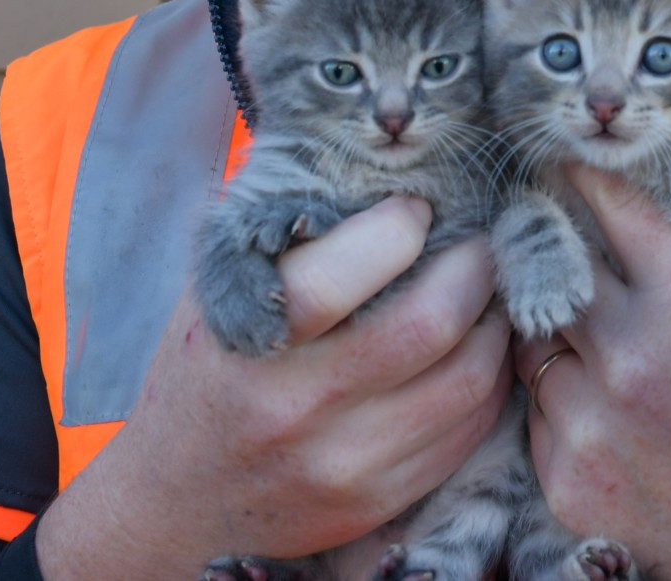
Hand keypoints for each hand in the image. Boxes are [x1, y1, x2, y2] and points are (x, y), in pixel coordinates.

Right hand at [36, 196, 512, 576]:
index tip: (415, 207)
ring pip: (467, 378)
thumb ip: (280, 238)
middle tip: (479, 240)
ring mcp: (343, 462)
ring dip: (494, 320)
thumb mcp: (214, 297)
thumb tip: (371, 167)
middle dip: (474, 265)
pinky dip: (489, 378)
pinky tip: (477, 347)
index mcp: (246, 340)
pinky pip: (467, 430)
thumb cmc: (205, 374)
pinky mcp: (378, 499)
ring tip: (488, 289)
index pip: (342, 273)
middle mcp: (295, 406)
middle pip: (428, 322)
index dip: (401, 225)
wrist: (175, 502)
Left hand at [517, 167, 670, 579]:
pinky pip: (534, 403)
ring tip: (595, 322)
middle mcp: (629, 357)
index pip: (605, 201)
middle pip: (550, 256)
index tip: (575, 160)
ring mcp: (589, 422)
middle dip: (555, 233)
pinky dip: (561, 390)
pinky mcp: (566, 479)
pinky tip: (606, 396)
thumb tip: (652, 180)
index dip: (588, 174)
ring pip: (531, 330)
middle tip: (554, 216)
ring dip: (557, 318)